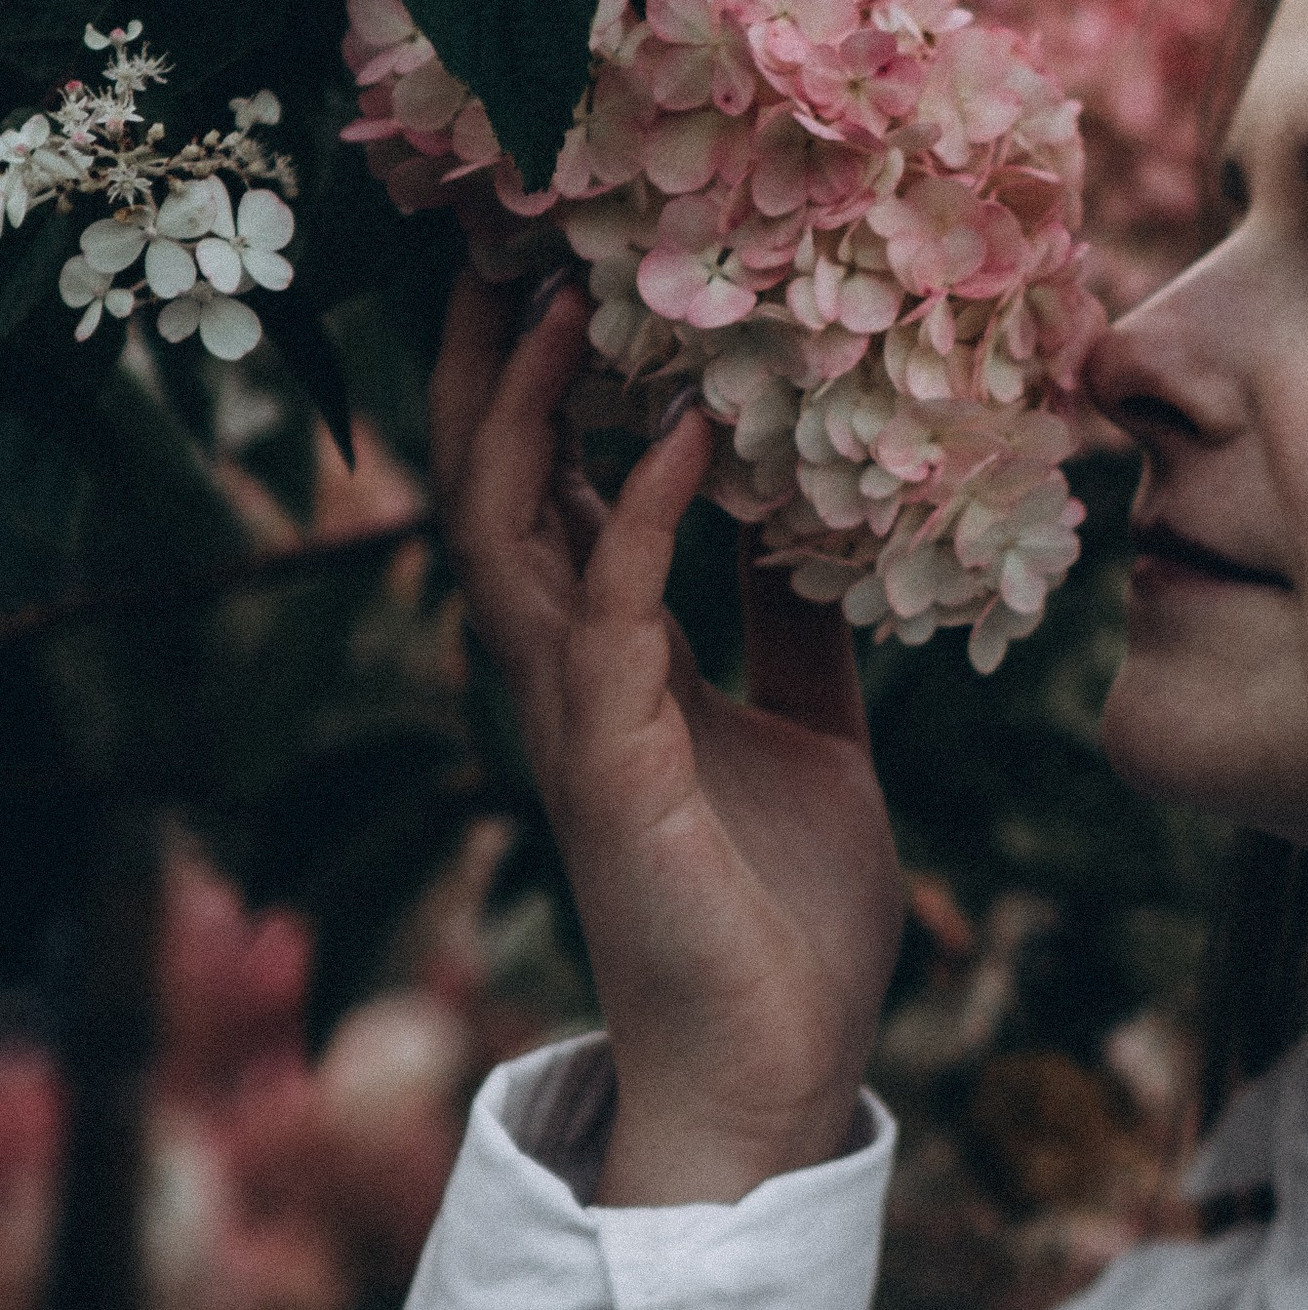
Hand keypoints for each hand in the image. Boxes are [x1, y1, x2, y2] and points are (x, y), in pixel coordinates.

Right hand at [427, 267, 907, 1204]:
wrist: (777, 1075)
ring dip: (531, 415)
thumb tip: (815, 522)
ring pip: (511, 537)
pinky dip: (642, 521)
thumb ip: (797, 635)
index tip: (559, 262)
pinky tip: (693, 439)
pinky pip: (611, 621)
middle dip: (487, 367)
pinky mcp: (615, 774)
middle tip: (505, 235)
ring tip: (559, 295)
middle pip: (491, 489)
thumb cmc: (788, 918)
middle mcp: (570, 681)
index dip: (541, 383)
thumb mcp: (817, 734)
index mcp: (613, 667)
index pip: (548, 493)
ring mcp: (577, 725)